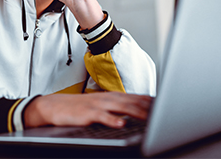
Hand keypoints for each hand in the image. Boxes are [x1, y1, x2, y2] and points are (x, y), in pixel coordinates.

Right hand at [24, 92, 152, 128]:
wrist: (54, 106)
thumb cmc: (80, 108)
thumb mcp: (101, 106)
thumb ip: (118, 108)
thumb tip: (137, 113)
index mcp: (112, 97)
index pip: (136, 98)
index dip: (151, 102)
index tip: (166, 105)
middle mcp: (107, 99)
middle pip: (132, 102)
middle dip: (149, 107)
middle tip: (164, 112)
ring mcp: (97, 105)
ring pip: (120, 107)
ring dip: (136, 112)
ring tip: (149, 117)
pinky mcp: (87, 114)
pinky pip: (101, 117)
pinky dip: (112, 120)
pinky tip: (121, 124)